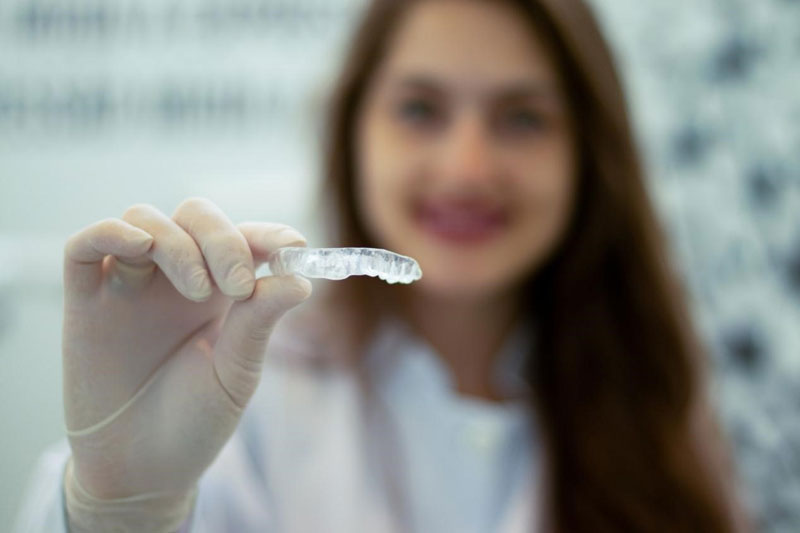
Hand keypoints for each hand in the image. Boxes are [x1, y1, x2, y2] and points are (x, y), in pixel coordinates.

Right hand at [62, 197, 309, 502]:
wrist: (141, 472)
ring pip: (145, 220)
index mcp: (222, 292)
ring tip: (200, 292)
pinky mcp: (86, 301)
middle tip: (238, 285)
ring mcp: (129, 285)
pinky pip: (86, 246)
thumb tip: (299, 279)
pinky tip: (141, 249)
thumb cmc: (194, 422)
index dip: (269, 233)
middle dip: (222, 238)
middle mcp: (176, 279)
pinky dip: (112, 232)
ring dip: (178, 243)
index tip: (292, 246)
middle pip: (195, 216)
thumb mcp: (236, 374)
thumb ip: (259, 323)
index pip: (245, 238)